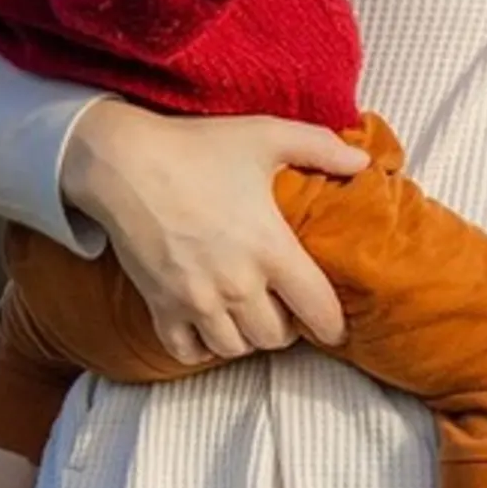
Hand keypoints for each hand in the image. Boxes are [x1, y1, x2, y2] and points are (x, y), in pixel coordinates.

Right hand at [58, 100, 365, 360]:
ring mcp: (196, 300)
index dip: (333, 325)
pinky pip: (188, 352)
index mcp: (271, 248)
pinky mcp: (160, 306)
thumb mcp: (266, 135)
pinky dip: (202, 348)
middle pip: (275, 337)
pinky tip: (208, 325)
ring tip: (249, 316)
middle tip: (285, 308)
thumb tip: (363, 163)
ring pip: (235, 349)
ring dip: (247, 338)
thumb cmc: (197, 147)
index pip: (318, 310)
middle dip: (287, 328)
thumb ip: (320, 148)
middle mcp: (237, 284)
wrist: (122, 162)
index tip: (334, 326)